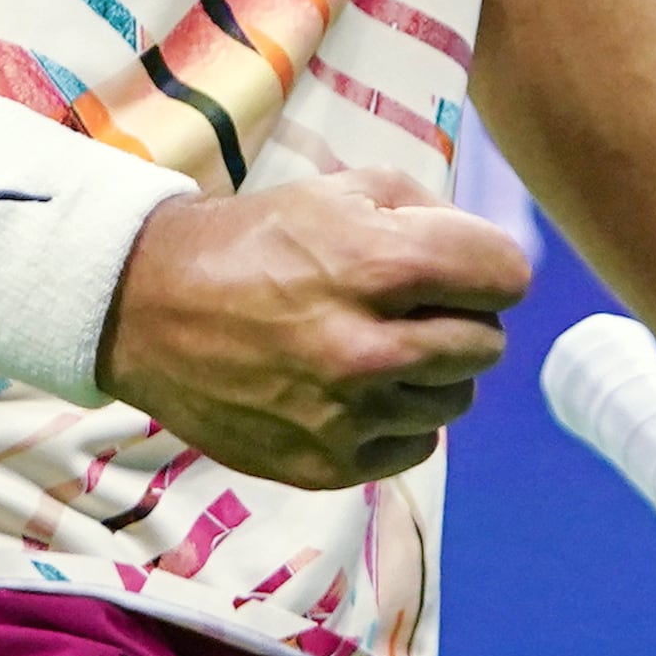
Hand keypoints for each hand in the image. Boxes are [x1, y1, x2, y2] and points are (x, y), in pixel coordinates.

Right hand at [95, 162, 530, 488]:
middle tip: (418, 308)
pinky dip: (398, 419)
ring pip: (457, 400)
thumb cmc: (255, 241)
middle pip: (489, 344)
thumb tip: (491, 257)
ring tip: (381, 348)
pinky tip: (357, 389)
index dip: (489, 266)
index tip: (465, 267)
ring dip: (432, 373)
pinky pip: (416, 446)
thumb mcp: (342, 191)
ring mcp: (349, 415)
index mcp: (382, 265)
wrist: (148, 309)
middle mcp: (371, 348)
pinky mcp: (327, 464)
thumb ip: (429, 215)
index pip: (506, 277)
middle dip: (464, 319)